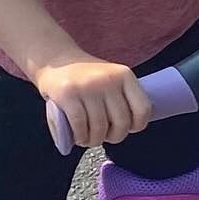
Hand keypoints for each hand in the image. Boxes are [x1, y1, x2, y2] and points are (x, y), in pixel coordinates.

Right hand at [35, 51, 150, 147]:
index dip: (136, 126)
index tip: (125, 128)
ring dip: (94, 140)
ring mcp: (88, 86)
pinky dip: (80, 137)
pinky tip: (78, 136)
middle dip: (113, 137)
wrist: (55, 59)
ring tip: (88, 138)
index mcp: (124, 75)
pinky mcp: (67, 94)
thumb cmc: (86, 76)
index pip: (143, 109)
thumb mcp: (111, 78)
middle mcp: (108, 79)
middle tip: (104, 137)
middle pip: (121, 123)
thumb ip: (124, 97)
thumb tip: (134, 125)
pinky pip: (80, 126)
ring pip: (99, 128)